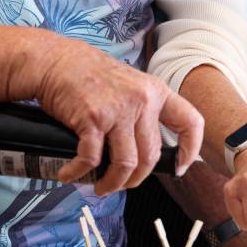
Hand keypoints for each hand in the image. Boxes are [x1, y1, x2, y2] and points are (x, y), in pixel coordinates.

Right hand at [28, 35, 203, 192]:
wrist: (55, 60)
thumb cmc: (89, 74)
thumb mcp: (129, 85)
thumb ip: (142, 110)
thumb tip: (148, 149)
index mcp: (156, 91)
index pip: (190, 123)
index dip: (190, 150)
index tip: (180, 167)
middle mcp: (142, 100)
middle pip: (150, 156)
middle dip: (135, 179)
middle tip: (121, 184)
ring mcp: (118, 110)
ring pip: (126, 165)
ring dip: (112, 184)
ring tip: (100, 187)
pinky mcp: (92, 119)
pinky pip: (91, 160)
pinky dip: (79, 172)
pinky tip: (70, 174)